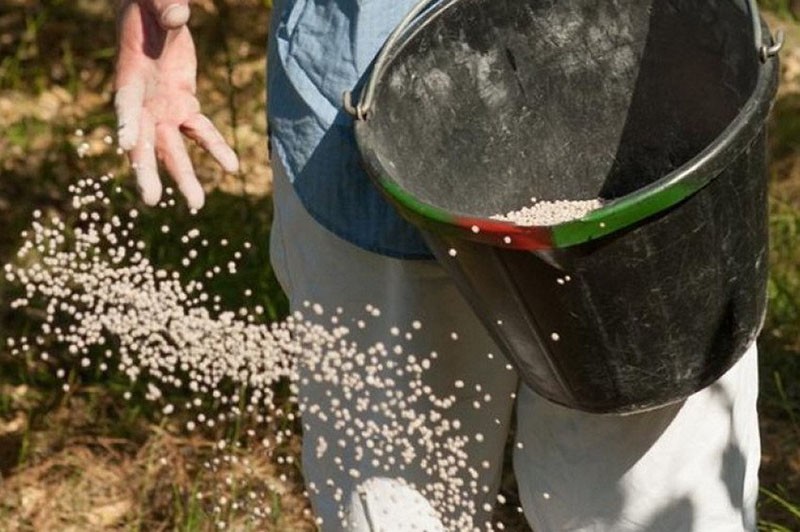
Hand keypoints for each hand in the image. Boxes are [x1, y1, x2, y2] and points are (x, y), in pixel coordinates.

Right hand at [114, 0, 238, 209]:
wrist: (153, 17)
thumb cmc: (148, 8)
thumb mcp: (155, 4)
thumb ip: (164, 9)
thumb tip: (179, 16)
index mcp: (129, 78)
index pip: (125, 104)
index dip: (126, 123)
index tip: (125, 144)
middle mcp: (144, 102)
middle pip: (144, 142)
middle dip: (146, 170)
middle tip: (151, 200)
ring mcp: (164, 109)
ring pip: (172, 149)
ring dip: (184, 176)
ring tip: (196, 204)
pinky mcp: (184, 108)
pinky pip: (201, 133)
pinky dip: (215, 149)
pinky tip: (232, 167)